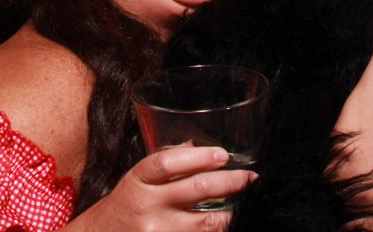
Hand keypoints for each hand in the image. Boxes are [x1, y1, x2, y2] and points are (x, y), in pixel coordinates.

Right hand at [72, 145, 252, 230]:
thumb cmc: (124, 206)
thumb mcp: (136, 180)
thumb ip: (165, 164)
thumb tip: (199, 148)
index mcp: (138, 180)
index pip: (169, 162)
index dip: (200, 156)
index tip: (223, 155)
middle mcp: (147, 206)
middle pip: (196, 189)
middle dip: (230, 182)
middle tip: (248, 177)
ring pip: (205, 222)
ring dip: (229, 213)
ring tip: (240, 204)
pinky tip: (221, 225)